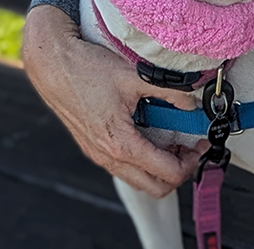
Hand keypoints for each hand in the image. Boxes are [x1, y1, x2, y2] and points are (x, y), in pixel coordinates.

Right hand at [22, 5, 209, 197]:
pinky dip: (143, 160)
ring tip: (172, 140)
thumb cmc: (87, 69)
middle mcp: (108, 157)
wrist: (52, 65)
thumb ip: (169, 91)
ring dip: (160, 167)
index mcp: (121, 144)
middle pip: (155, 188)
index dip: (192, 160)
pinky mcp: (93, 148)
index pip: (168, 173)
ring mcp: (98, 155)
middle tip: (190, 147)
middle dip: (179, 171)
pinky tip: (150, 133)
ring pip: (139, 180)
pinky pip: (124, 167)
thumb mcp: (135, 76)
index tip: (201, 142)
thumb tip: (192, 103)